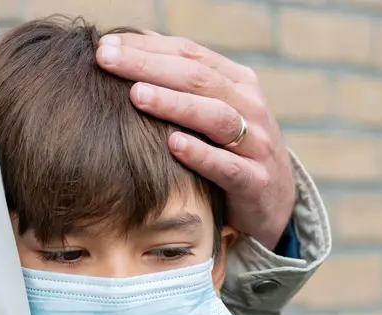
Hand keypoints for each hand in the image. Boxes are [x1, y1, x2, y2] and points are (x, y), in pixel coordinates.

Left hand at [96, 33, 295, 249]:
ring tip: (136, 95)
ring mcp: (256, 144)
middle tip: (106, 60)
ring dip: (174, 104)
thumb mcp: (212, 110)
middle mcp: (249, 105)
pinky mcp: (255, 181)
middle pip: (197, 78)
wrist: (275, 202)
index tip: (106, 45)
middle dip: (149, 66)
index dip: (147, 47)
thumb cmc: (231, 151)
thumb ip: (182, 82)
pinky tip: (172, 145)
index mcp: (236, 82)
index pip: (189, 54)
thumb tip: (137, 46)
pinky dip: (202, 154)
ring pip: (215, 117)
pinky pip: (227, 166)